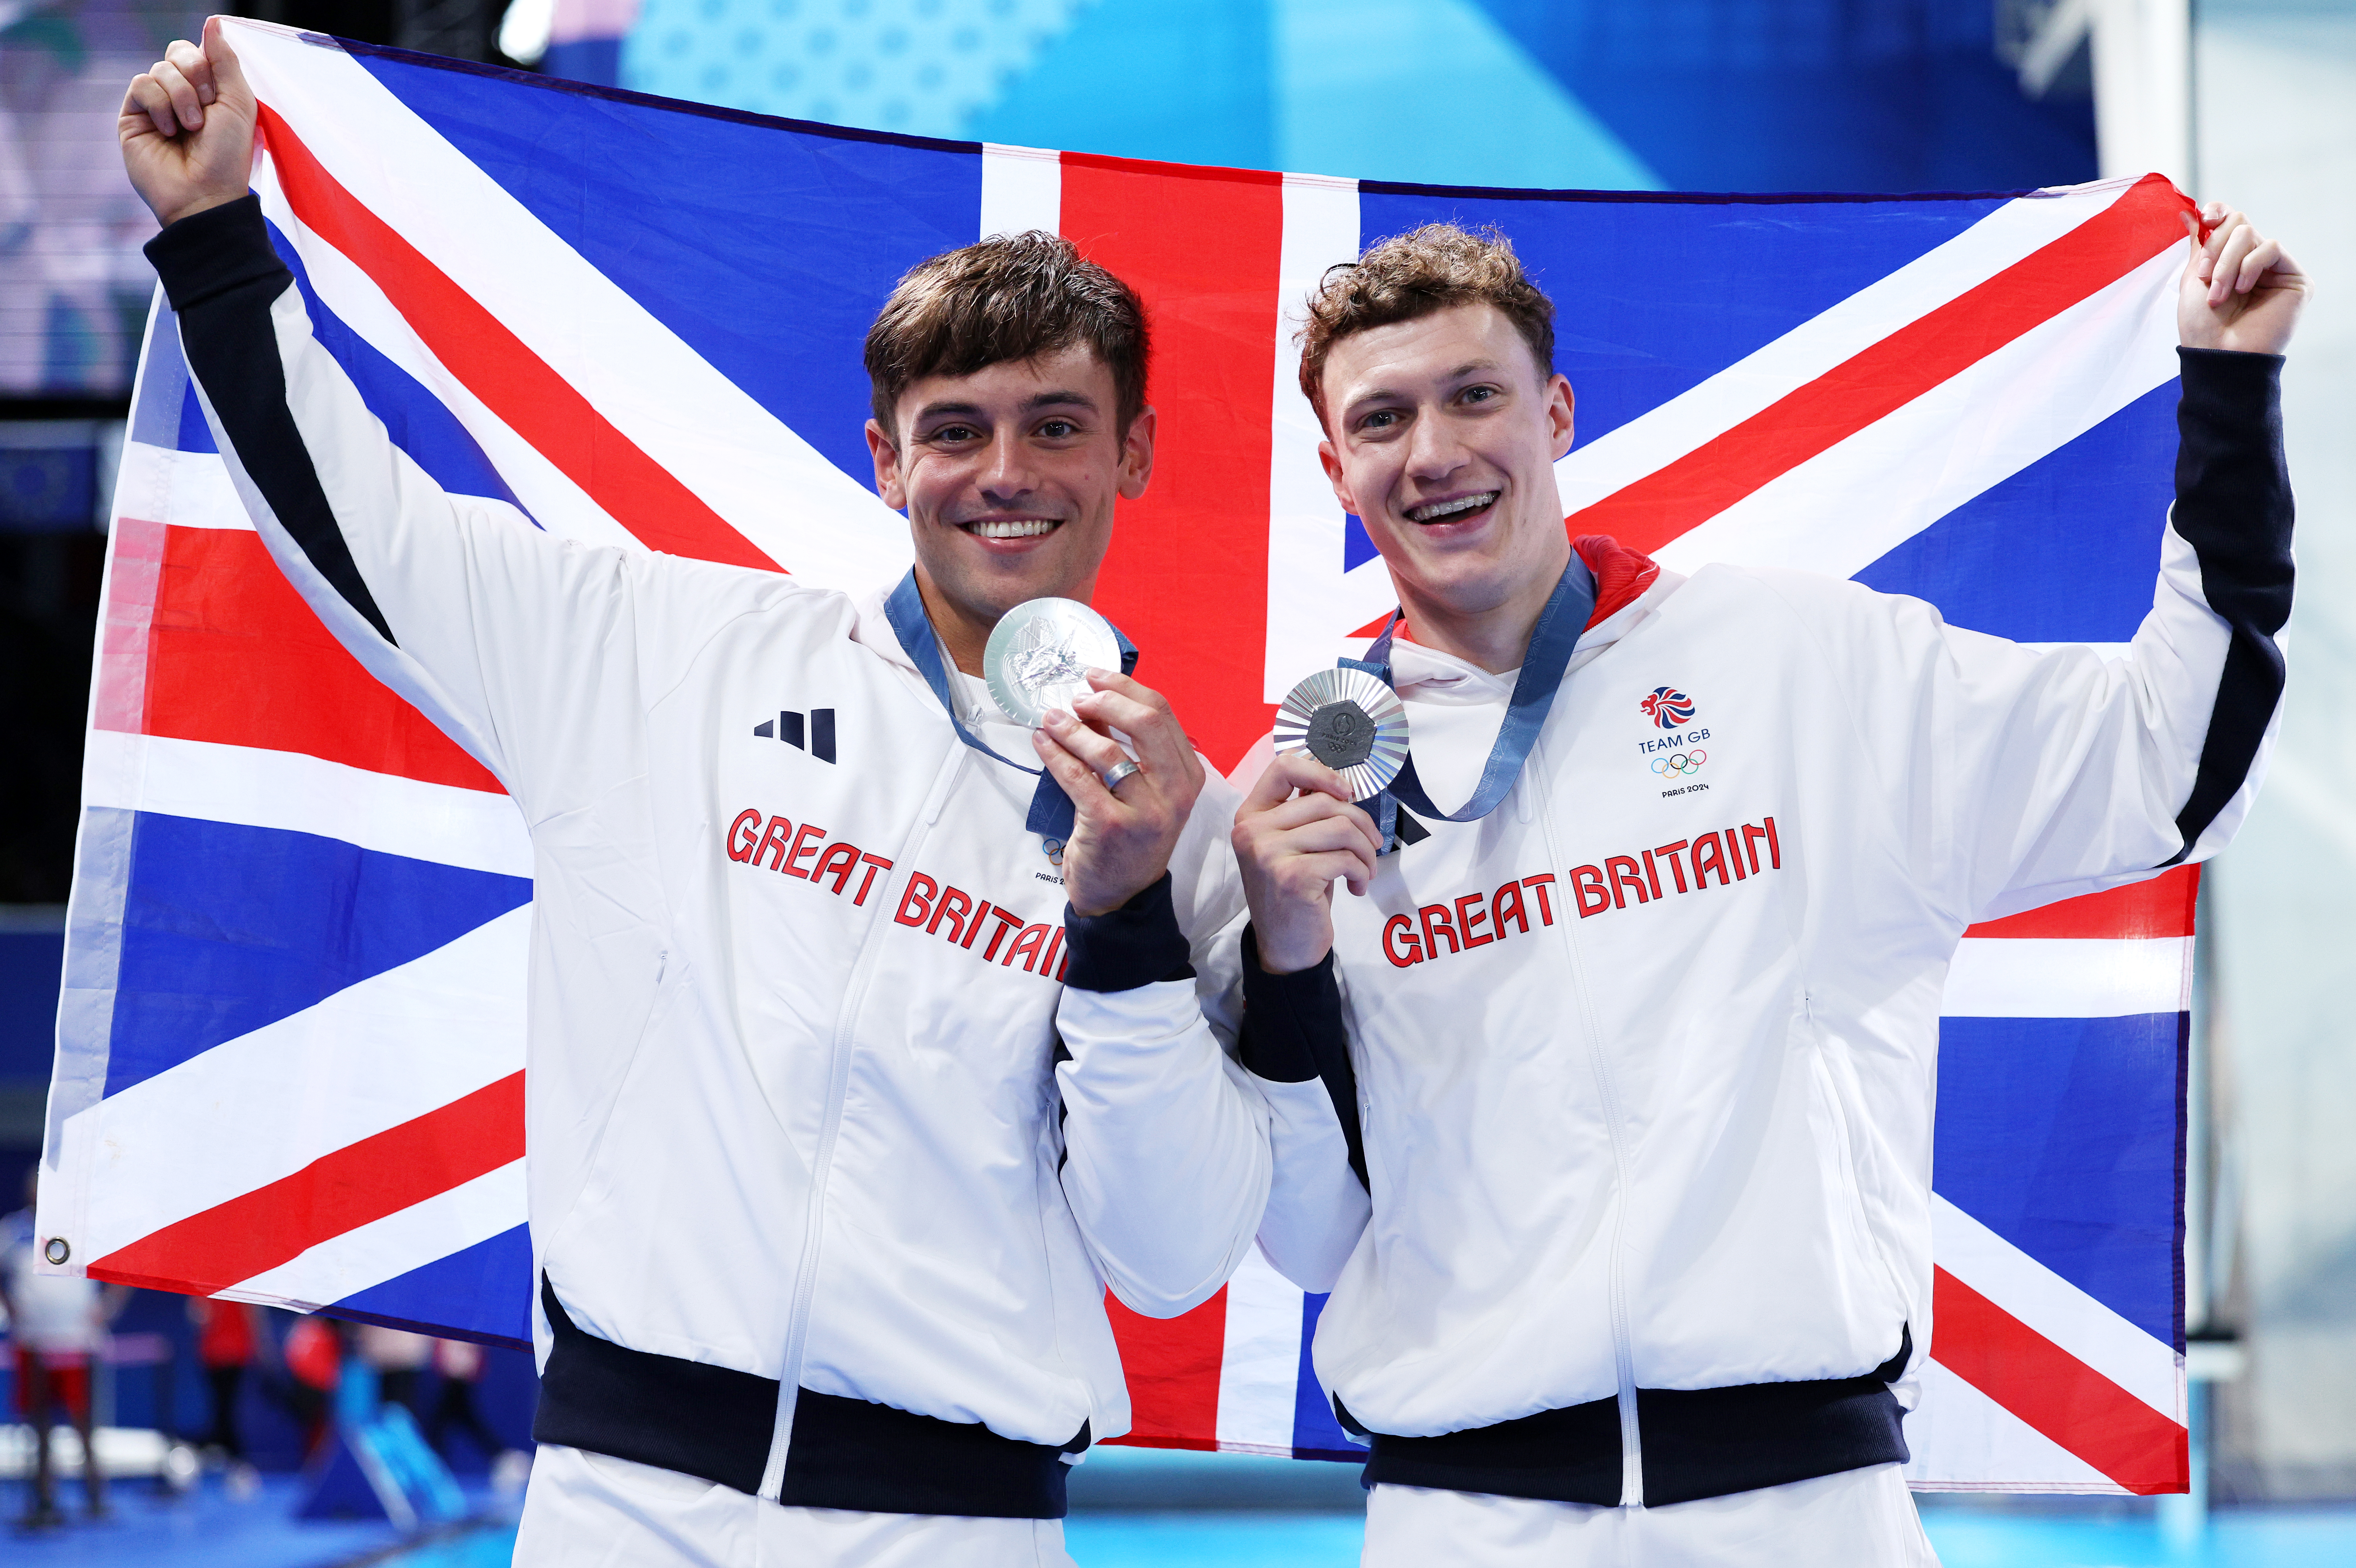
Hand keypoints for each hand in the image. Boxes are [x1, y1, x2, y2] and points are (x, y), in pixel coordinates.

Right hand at [119, 17, 257, 228]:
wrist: (204, 193)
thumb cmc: (227, 154)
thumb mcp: (238, 102)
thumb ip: (225, 60)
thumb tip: (212, 21)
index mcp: (208, 91)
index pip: (198, 52)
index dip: (207, 64)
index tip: (218, 95)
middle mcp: (181, 94)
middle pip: (177, 53)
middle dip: (195, 77)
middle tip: (205, 110)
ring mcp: (156, 104)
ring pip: (160, 70)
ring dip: (180, 96)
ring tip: (190, 128)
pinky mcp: (134, 114)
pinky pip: (141, 84)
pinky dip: (159, 104)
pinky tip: (168, 130)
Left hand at [1030, 671, 1205, 917]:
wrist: (1121, 896)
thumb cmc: (1131, 837)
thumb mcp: (1145, 791)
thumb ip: (1131, 749)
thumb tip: (1096, 701)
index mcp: (1188, 776)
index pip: (1163, 714)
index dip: (1125, 688)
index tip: (1094, 678)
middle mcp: (1175, 793)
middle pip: (1146, 723)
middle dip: (1106, 700)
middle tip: (1077, 698)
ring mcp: (1145, 812)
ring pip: (1107, 752)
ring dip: (1072, 728)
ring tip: (1050, 718)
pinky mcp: (1110, 826)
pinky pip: (1077, 779)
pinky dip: (1055, 755)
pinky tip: (1041, 742)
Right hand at [1231, 753, 1382, 974]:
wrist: (1284, 947)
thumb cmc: (1294, 893)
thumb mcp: (1291, 846)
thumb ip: (1304, 813)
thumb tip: (1342, 784)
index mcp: (1250, 816)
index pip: (1283, 767)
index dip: (1322, 772)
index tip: (1347, 793)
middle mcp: (1252, 831)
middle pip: (1325, 801)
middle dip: (1360, 822)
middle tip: (1371, 845)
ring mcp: (1269, 853)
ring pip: (1341, 827)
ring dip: (1365, 850)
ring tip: (1365, 869)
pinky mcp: (1292, 876)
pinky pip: (1346, 858)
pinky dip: (1362, 871)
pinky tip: (1357, 887)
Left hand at [2178, 203, 2307, 355]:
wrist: (2217, 353)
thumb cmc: (2201, 325)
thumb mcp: (2193, 278)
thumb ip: (2199, 243)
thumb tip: (2190, 211)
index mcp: (2228, 259)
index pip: (2229, 220)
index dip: (2218, 212)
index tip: (2205, 218)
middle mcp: (2252, 260)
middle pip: (2238, 223)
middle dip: (2215, 248)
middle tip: (2205, 278)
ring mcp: (2274, 268)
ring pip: (2250, 234)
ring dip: (2227, 263)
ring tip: (2219, 294)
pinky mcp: (2294, 277)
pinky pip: (2270, 248)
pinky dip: (2249, 266)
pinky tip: (2243, 290)